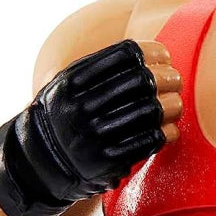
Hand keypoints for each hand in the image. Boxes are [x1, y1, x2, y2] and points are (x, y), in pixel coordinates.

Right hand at [0, 39, 181, 215]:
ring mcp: (96, 136)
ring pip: (151, 111)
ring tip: (174, 104)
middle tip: (174, 81)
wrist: (40, 163)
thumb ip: (100, 68)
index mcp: (73, 81)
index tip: (163, 56)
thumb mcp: (68, 84)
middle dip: (167, 78)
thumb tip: (154, 54)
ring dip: (172, 105)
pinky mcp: (109, 161)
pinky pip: (151, 140)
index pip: (125, 55)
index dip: (152, 52)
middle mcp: (82, 107)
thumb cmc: (65, 115)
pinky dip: (167, 131)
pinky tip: (168, 128)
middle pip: (143, 81)